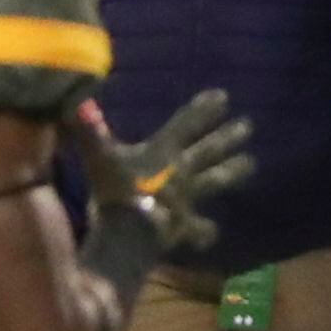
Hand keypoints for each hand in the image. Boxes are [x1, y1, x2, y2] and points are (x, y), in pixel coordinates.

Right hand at [66, 91, 253, 253]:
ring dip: (233, 171)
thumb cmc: (114, 191)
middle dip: (228, 136)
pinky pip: (199, 228)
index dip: (203, 110)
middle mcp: (181, 172)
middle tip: (248, 125)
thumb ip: (89, 130)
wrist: (129, 235)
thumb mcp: (98, 157)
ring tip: (253, 163)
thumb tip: (77, 102)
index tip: (223, 96)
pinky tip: (212, 232)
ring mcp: (187, 199)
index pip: (186, 125)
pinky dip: (205, 231)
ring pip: (214, 181)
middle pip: (208, 151)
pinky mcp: (185, 225)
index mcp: (163, 152)